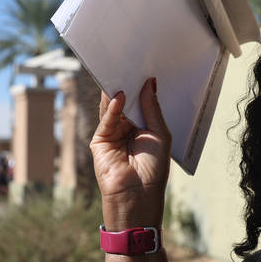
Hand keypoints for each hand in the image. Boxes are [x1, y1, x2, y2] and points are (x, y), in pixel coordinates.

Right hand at [91, 78, 170, 229]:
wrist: (137, 197)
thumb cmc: (153, 171)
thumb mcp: (160, 134)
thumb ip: (152, 109)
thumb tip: (149, 83)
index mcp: (144, 128)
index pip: (141, 102)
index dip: (142, 87)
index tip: (144, 68)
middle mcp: (127, 129)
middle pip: (126, 102)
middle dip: (128, 85)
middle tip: (130, 64)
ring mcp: (112, 134)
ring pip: (113, 107)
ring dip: (118, 92)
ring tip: (122, 73)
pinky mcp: (100, 141)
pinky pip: (106, 119)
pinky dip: (112, 108)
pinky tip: (119, 97)